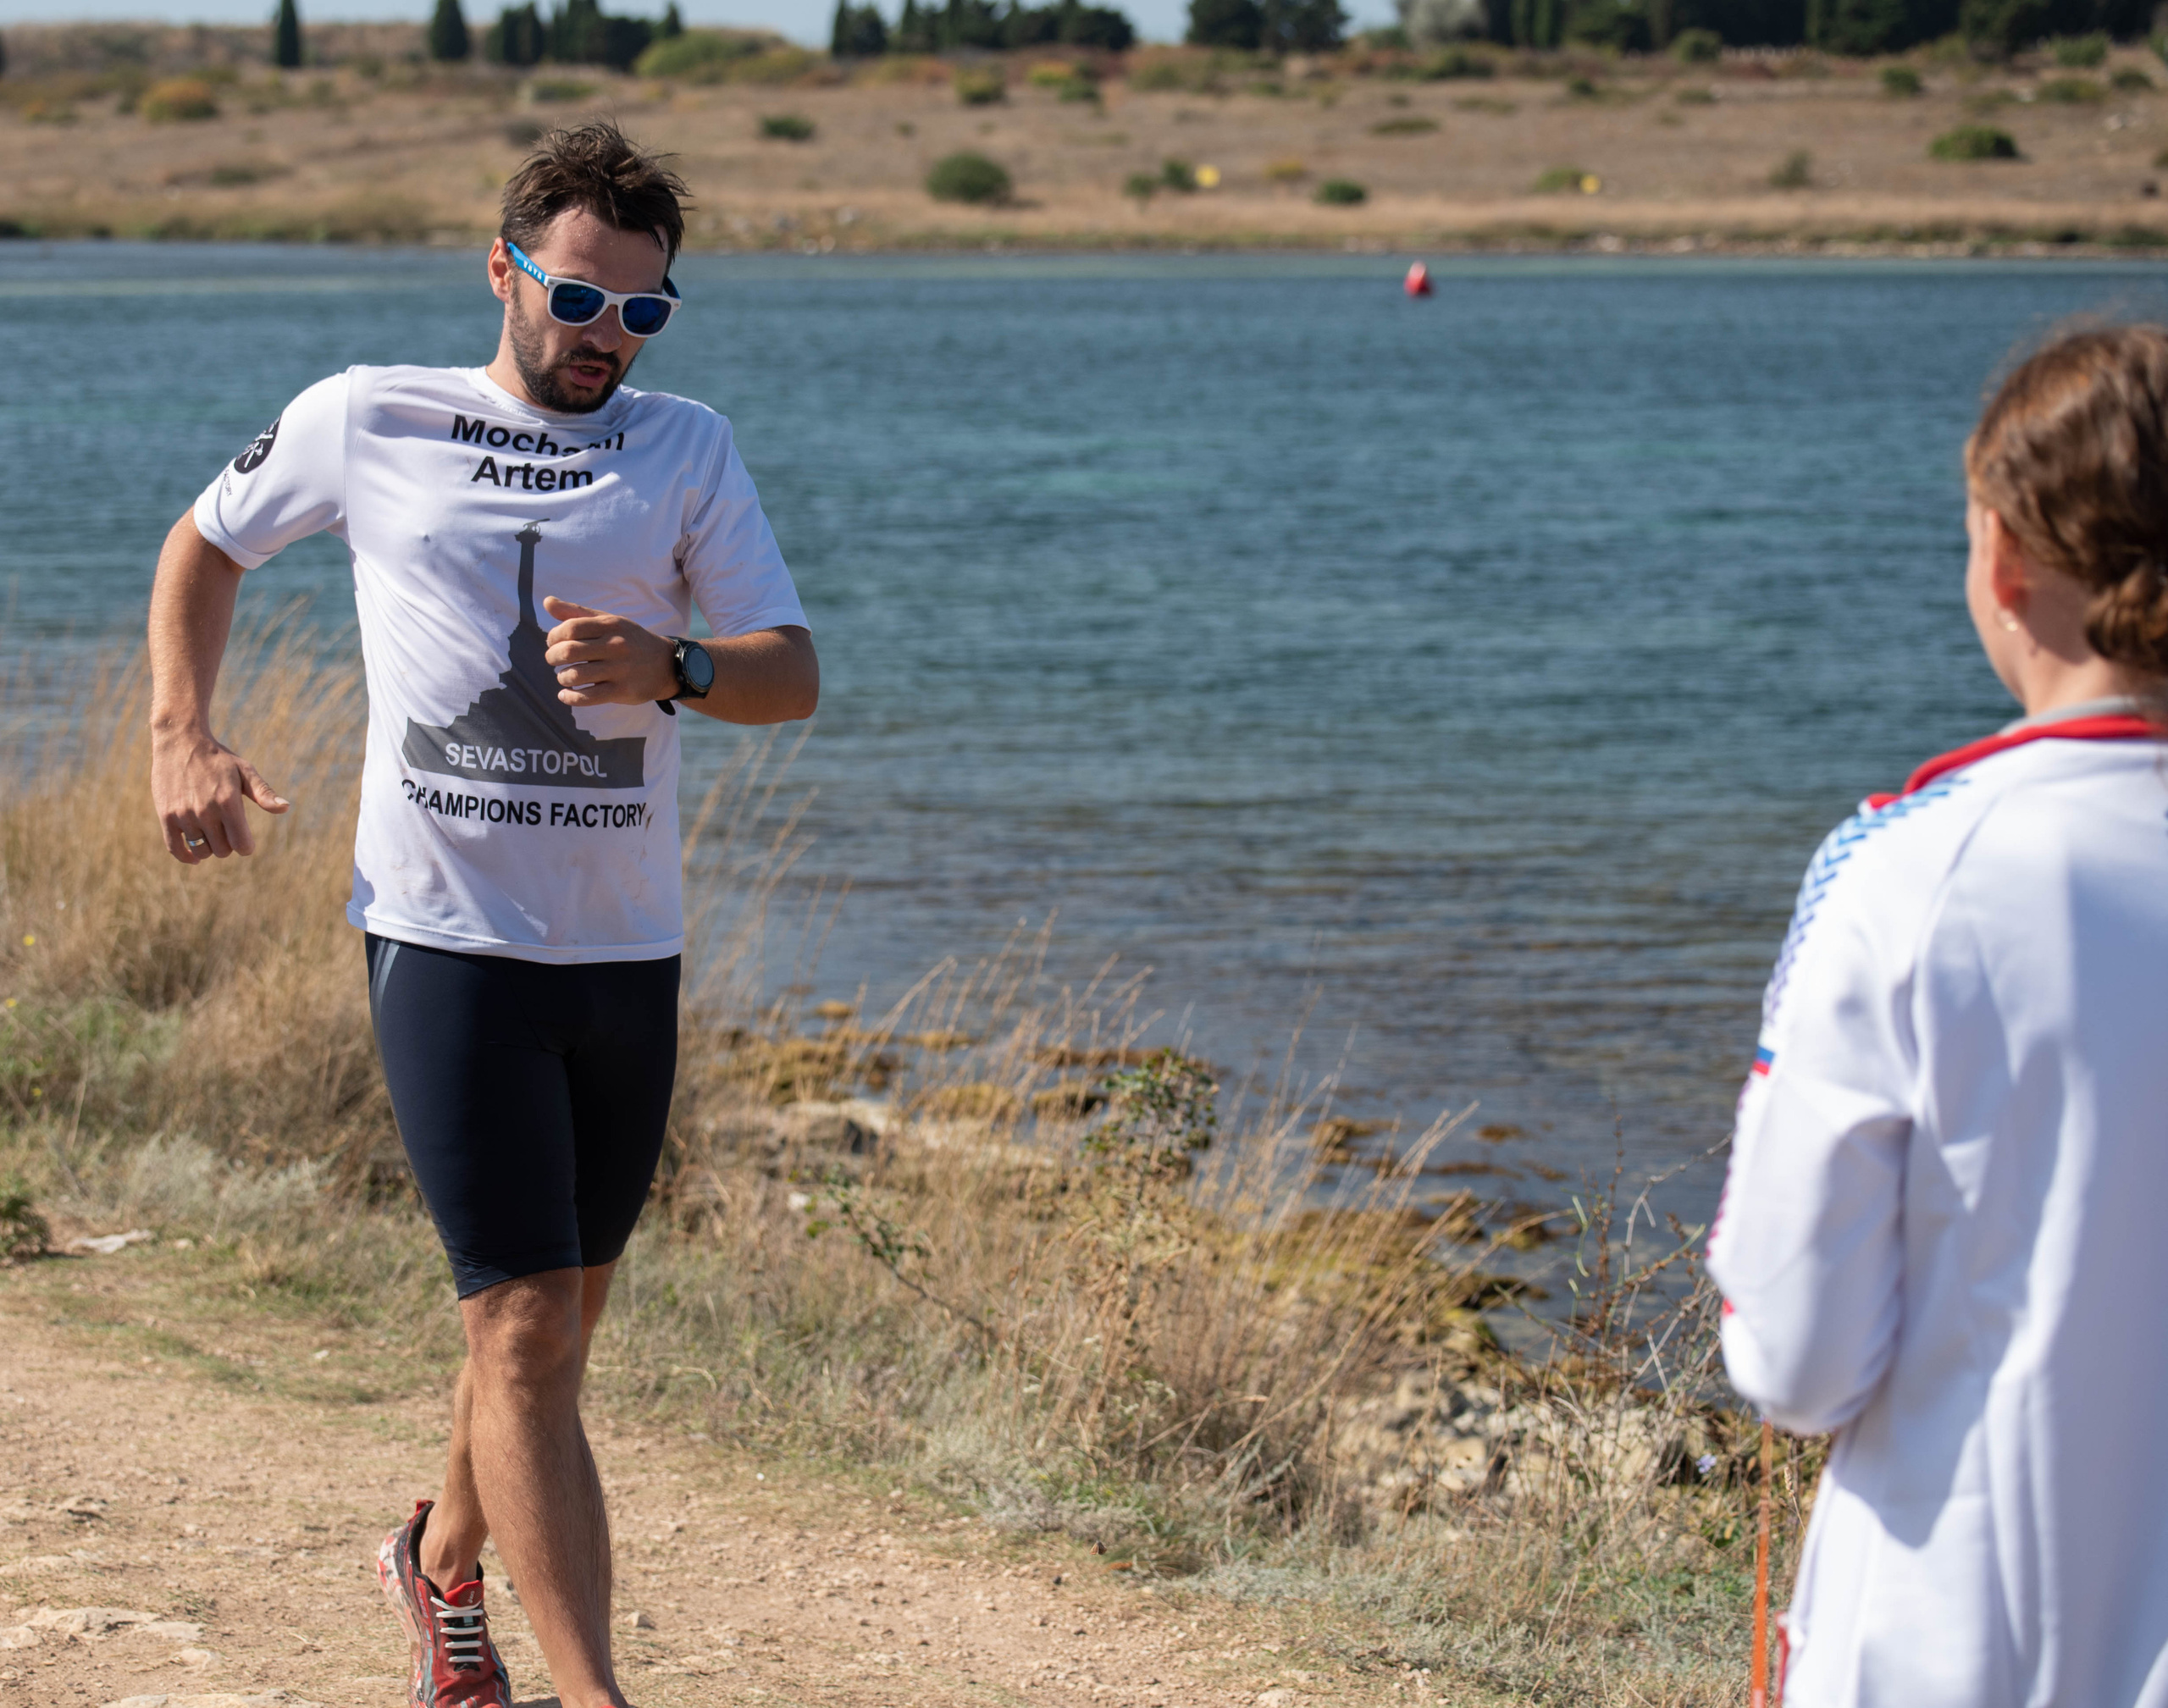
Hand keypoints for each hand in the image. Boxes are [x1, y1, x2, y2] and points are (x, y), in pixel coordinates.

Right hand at [151, 727, 288, 863]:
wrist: (180, 742)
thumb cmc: (218, 759)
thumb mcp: (245, 771)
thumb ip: (263, 793)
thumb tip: (285, 808)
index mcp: (228, 802)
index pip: (242, 846)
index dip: (246, 845)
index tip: (244, 837)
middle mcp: (205, 811)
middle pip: (222, 851)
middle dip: (228, 844)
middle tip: (226, 828)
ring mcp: (183, 815)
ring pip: (201, 850)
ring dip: (208, 846)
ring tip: (211, 832)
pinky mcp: (166, 816)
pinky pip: (175, 848)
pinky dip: (187, 856)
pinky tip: (195, 856)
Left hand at [542, 596, 677, 706]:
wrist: (666, 665)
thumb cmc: (629, 641)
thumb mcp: (609, 622)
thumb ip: (577, 613)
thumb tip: (547, 602)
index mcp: (610, 625)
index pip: (570, 628)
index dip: (553, 636)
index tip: (552, 643)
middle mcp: (615, 646)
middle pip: (569, 651)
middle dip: (552, 657)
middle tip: (553, 660)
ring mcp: (620, 670)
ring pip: (576, 675)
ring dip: (562, 677)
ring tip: (563, 677)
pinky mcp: (622, 691)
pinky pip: (589, 697)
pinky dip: (571, 697)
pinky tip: (565, 695)